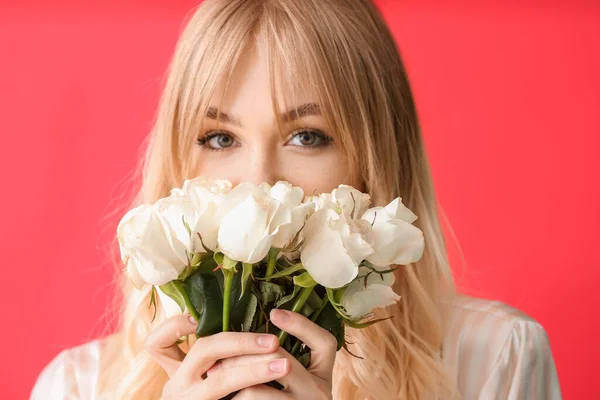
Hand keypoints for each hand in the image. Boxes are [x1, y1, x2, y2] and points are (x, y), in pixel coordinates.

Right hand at [145, 314, 289, 399]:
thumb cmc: (206, 399)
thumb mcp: (197, 382)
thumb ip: (211, 362)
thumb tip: (248, 332)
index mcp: (176, 374)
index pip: (159, 344)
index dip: (176, 326)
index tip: (198, 318)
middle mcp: (179, 387)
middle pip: (203, 351)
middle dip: (240, 342)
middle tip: (273, 341)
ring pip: (221, 381)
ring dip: (255, 369)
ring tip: (284, 365)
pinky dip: (255, 396)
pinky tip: (277, 393)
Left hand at [208, 309, 336, 398]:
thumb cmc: (285, 398)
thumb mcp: (295, 380)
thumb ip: (282, 358)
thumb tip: (252, 326)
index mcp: (323, 373)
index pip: (324, 342)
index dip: (302, 325)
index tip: (275, 313)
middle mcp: (318, 391)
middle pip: (281, 361)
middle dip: (244, 355)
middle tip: (220, 358)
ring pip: (256, 390)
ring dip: (231, 380)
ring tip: (214, 377)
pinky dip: (232, 399)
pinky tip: (224, 396)